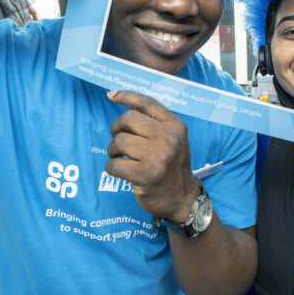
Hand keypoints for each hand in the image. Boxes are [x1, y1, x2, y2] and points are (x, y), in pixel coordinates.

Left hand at [106, 90, 199, 221]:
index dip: (126, 96)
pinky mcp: (146, 175)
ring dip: (112, 150)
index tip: (111, 95)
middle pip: (128, 119)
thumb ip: (154, 123)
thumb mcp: (172, 139)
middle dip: (116, 128)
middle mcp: (169, 138)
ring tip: (118, 157)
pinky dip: (111, 167)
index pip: (147, 103)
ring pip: (119, 141)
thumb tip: (124, 104)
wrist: (182, 199)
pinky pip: (115, 164)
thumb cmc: (171, 166)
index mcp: (175, 125)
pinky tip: (118, 170)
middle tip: (118, 140)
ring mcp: (158, 157)